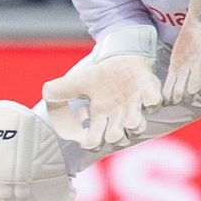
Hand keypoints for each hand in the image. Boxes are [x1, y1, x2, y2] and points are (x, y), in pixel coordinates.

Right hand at [41, 52, 160, 151]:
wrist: (121, 58)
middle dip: (114, 136)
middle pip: (118, 138)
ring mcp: (135, 105)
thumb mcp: (75, 82)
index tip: (87, 135)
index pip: (95, 141)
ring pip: (137, 126)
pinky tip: (144, 97)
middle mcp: (118, 117)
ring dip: (133, 123)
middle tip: (111, 127)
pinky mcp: (148, 91)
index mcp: (100, 118)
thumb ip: (58, 92)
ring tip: (130, 116)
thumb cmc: (99, 76)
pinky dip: (151, 101)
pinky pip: (154, 102)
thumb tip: (45, 98)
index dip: (91, 142)